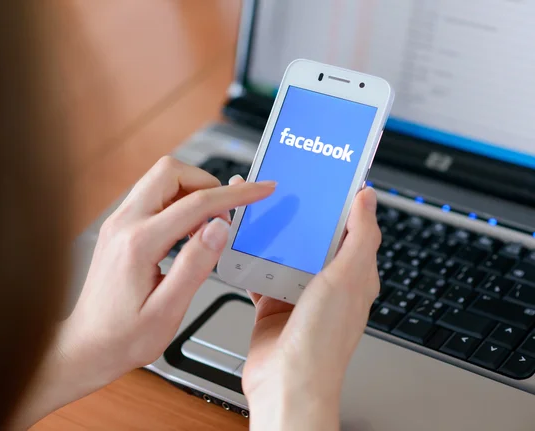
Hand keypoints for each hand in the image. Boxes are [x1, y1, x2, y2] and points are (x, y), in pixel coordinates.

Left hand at [10, 157, 275, 427]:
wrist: (86, 346)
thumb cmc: (123, 337)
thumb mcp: (168, 310)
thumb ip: (196, 265)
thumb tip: (218, 227)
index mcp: (139, 243)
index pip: (196, 203)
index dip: (234, 195)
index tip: (259, 191)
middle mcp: (124, 224)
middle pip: (171, 172)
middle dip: (206, 183)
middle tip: (227, 211)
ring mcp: (118, 223)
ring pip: (160, 180)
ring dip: (191, 191)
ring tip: (209, 224)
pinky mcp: (118, 228)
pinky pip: (152, 197)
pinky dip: (177, 202)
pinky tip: (188, 231)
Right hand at [234, 175, 379, 430]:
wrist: (287, 384)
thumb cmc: (322, 343)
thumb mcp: (347, 278)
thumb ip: (359, 236)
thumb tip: (368, 198)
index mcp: (353, 276)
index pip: (350, 229)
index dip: (339, 204)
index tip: (324, 181)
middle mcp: (327, 284)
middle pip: (312, 238)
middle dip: (297, 215)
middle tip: (281, 191)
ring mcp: (298, 295)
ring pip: (284, 254)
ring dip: (271, 235)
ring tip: (257, 213)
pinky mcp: (272, 306)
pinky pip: (261, 275)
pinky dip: (251, 261)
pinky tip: (240, 246)